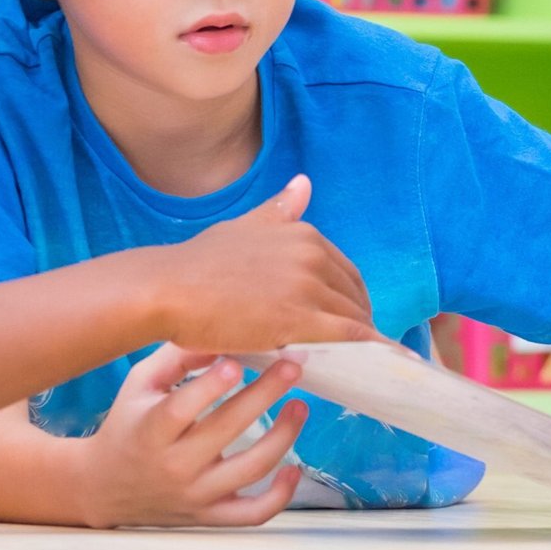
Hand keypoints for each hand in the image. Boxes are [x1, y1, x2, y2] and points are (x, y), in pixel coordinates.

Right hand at [75, 347, 306, 528]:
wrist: (106, 487)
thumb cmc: (127, 425)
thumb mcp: (139, 385)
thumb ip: (176, 358)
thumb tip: (220, 337)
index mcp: (150, 430)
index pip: (182, 408)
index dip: (210, 385)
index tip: (237, 362)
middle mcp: (174, 466)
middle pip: (226, 430)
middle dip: (264, 394)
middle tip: (291, 367)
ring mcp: (196, 495)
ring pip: (250, 469)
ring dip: (283, 436)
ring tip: (299, 406)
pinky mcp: (211, 515)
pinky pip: (253, 513)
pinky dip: (280, 495)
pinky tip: (293, 469)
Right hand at [154, 175, 373, 353]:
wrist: (168, 289)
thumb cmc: (198, 263)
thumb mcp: (244, 226)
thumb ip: (278, 210)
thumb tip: (304, 183)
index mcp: (302, 234)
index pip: (345, 271)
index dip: (348, 297)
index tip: (343, 317)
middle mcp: (311, 256)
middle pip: (353, 295)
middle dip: (357, 319)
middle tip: (349, 347)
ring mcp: (307, 287)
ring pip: (353, 318)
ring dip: (363, 342)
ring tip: (358, 363)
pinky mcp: (300, 320)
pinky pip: (350, 338)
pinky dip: (372, 351)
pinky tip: (381, 366)